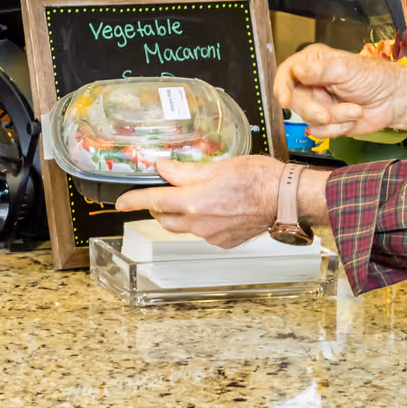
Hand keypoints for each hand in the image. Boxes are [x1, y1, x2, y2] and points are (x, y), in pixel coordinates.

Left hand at [115, 156, 289, 249]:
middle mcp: (200, 222)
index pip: (154, 200)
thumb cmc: (259, 178)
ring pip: (184, 227)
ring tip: (198, 197)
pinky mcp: (224, 242)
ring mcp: (212, 235)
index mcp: (195, 200)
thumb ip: (185, 170)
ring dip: (181, 214)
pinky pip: (203, 233)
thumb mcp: (218, 166)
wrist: (285, 198)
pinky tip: (217, 209)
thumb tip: (162, 167)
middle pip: (165, 218)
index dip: (133, 201)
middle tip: (167, 191)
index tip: (120, 203)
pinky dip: (202, 222)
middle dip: (160, 206)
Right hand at [274, 43, 406, 136]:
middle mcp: (311, 83)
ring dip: (334, 118)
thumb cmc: (375, 78)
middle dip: (314, 110)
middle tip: (327, 115)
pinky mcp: (326, 122)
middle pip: (294, 100)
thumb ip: (319, 71)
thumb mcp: (346, 69)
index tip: (284, 100)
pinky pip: (319, 131)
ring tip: (355, 110)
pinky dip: (337, 128)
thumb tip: (296, 69)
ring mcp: (318, 103)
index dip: (281, 86)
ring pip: (308, 118)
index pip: (287, 72)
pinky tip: (352, 119)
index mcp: (313, 63)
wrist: (394, 101)